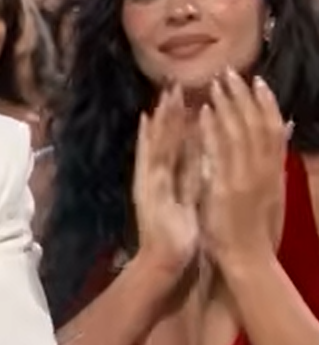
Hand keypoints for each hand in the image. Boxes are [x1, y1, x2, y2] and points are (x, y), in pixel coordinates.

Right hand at [132, 83, 199, 277]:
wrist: (163, 259)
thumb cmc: (179, 236)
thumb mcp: (189, 200)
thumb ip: (190, 178)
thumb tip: (199, 153)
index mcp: (162, 177)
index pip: (171, 144)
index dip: (175, 121)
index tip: (179, 98)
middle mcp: (151, 174)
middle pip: (162, 137)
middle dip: (168, 111)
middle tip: (172, 85)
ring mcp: (146, 178)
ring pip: (156, 142)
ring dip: (161, 118)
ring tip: (165, 94)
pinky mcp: (145, 186)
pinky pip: (148, 158)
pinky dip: (147, 139)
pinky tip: (147, 119)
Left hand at [198, 69, 287, 268]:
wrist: (248, 259)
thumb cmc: (254, 228)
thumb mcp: (270, 193)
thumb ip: (272, 167)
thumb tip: (280, 141)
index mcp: (274, 172)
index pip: (274, 129)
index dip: (267, 104)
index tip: (258, 82)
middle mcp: (264, 171)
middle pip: (258, 124)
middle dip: (245, 96)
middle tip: (231, 72)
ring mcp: (246, 178)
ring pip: (241, 133)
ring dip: (229, 106)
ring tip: (216, 83)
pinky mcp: (227, 188)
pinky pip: (220, 152)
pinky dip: (214, 130)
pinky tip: (205, 112)